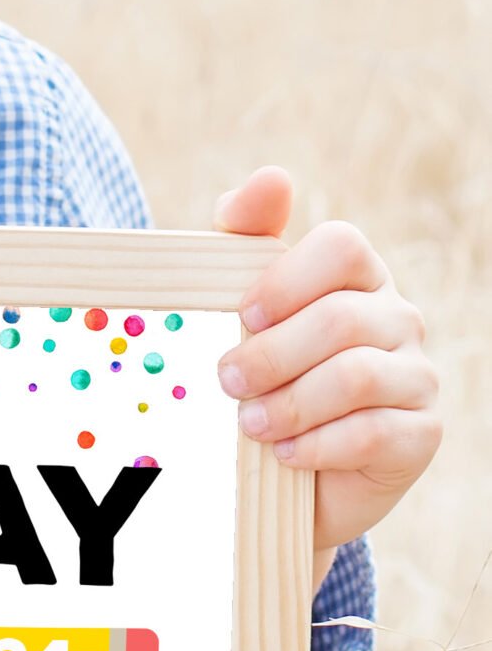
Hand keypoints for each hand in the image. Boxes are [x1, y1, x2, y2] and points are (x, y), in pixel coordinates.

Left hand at [213, 166, 440, 583]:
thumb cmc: (264, 376)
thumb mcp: (242, 307)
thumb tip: (271, 177)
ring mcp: (417, 377)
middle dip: (273, 353)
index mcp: (357, 277)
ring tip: (250, 423)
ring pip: (357, 377)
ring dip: (291, 403)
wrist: (288, 473)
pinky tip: (286, 454)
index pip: (342, 246)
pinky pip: (373, 433)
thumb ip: (246, 237)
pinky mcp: (421, 434)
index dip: (288, 278)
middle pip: (341, 318)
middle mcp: (398, 318)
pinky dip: (318, 445)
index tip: (243, 314)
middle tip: (228, 381)